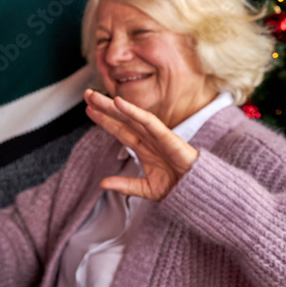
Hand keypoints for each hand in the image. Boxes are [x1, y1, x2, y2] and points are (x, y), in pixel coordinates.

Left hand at [84, 89, 198, 200]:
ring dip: (112, 105)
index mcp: (143, 148)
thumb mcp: (146, 189)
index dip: (105, 120)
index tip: (89, 111)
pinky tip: (119, 102)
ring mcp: (156, 136)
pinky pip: (148, 121)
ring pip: (131, 116)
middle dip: (104, 106)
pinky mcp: (167, 136)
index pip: (120, 130)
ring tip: (94, 96)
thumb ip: (125, 185)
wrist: (199, 192)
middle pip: (122, 118)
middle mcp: (147, 139)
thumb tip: (102, 183)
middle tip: (87, 94)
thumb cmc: (178, 188)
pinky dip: (133, 111)